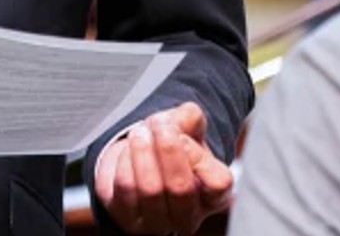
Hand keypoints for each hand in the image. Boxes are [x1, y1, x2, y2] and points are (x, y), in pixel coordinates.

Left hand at [93, 103, 232, 233]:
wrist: (142, 157)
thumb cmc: (172, 145)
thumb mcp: (188, 124)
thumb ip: (189, 117)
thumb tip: (171, 125)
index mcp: (214, 195)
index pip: (217, 184)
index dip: (197, 155)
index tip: (183, 136)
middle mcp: (189, 216)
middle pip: (180, 188)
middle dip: (166, 148)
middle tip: (157, 124)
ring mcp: (159, 223)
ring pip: (149, 189)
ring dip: (141, 152)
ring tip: (139, 133)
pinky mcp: (128, 221)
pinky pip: (124, 190)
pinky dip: (122, 163)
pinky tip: (126, 151)